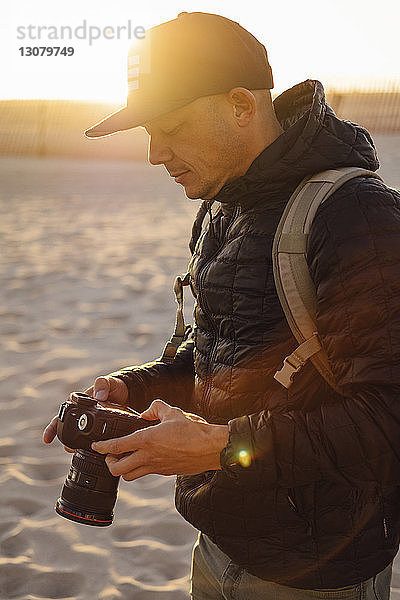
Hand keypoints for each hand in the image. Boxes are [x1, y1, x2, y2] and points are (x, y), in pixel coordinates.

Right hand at [42, 375, 127, 450]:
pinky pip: (93, 441)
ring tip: (78, 452)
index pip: (61, 417)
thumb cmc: (113, 387)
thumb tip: (98, 396)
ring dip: (77, 446)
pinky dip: (91, 448)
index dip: (53, 428)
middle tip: (68, 448)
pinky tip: (93, 455)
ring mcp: (90, 424)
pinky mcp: (100, 431)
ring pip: (79, 438)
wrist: (126, 394)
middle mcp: (81, 415)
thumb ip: (103, 385)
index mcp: (78, 404)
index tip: (47, 439)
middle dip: (66, 441)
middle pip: (68, 431)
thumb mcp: (109, 383)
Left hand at [92, 399, 228, 480]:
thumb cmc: (193, 430)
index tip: (95, 446)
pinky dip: (139, 469)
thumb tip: (146, 412)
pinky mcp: (165, 472)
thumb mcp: (172, 412)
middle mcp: (148, 457)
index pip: (116, 447)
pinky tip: (145, 459)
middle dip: (109, 463)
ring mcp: (156, 467)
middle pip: (117, 469)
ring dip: (123, 469)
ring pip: (129, 476)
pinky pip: (145, 473)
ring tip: (125, 459)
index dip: (102, 447)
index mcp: (146, 440)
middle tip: (110, 455)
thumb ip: (156, 408)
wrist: (211, 448)